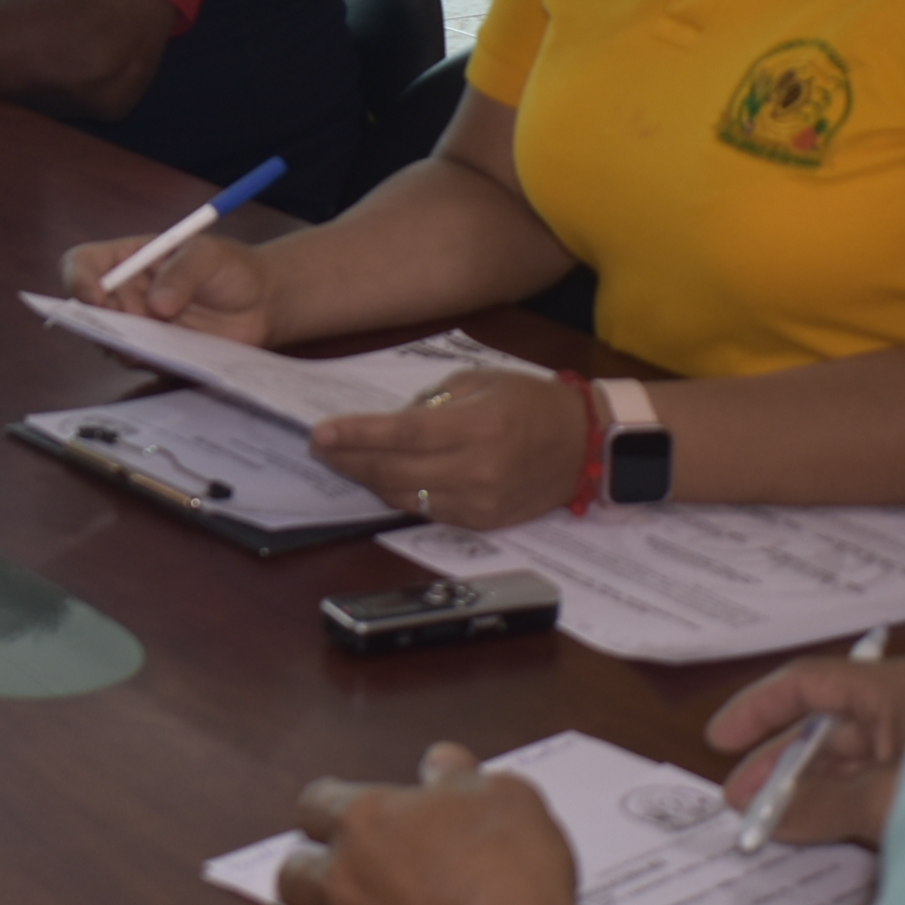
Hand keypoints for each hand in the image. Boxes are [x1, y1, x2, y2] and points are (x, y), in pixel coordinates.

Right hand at [59, 228, 277, 341]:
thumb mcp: (208, 255)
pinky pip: (139, 362)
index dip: (78, 279)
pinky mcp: (155, 353)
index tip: (95, 297)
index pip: (82, 264)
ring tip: (159, 342)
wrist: (261, 303)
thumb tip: (157, 305)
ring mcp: (138, 326)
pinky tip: (175, 354)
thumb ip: (182, 272)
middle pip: (87, 310)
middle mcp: (124, 293)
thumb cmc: (230, 267)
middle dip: (102, 321)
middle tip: (134, 325)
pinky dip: (150, 361)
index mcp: (127, 259)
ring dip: (126, 345)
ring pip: (109, 342)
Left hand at [276, 744, 636, 904]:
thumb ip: (461, 777)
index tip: (343, 812)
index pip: (312, 805)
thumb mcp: (502, 796)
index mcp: (365, 821)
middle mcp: (343, 880)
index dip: (327, 808)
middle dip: (309, 873)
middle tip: (341, 873)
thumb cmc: (510, 870)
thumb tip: (442, 765)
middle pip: (291, 876)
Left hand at [307, 368, 596, 527]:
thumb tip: (387, 422)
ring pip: (402, 497)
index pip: (402, 434)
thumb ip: (431, 401)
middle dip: (349, 460)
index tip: (320, 434)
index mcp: (477, 427)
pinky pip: (425, 511)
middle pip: (392, 472)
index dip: (356, 436)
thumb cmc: (532, 402)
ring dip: (368, 480)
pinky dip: (398, 494)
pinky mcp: (481, 523)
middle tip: (322, 447)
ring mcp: (478, 502)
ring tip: (345, 461)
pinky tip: (382, 478)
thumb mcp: (480, 381)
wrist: (585, 445)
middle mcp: (476, 470)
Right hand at [703, 648, 904, 849]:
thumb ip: (821, 805)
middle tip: (742, 805)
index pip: (808, 684)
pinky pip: (876, 784)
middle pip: (827, 727)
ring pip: (851, 761)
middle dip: (779, 765)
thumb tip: (767, 813)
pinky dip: (843, 805)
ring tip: (773, 826)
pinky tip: (820, 832)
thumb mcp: (885, 799)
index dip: (758, 710)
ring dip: (809, 792)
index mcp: (895, 689)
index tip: (720, 743)